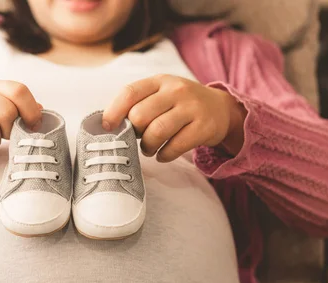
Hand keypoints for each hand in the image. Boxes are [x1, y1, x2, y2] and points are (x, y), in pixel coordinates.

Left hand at [102, 75, 246, 161]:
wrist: (220, 109)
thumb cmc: (180, 104)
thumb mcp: (161, 94)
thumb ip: (138, 103)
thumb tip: (109, 125)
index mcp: (160, 81)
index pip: (130, 93)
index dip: (114, 111)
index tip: (107, 127)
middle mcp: (176, 90)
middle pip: (140, 116)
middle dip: (134, 132)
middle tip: (138, 137)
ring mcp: (192, 108)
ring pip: (156, 132)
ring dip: (147, 146)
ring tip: (148, 148)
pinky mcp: (204, 127)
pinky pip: (174, 147)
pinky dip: (163, 156)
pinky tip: (163, 154)